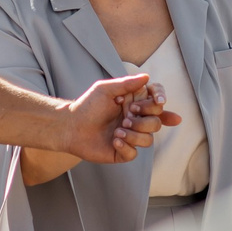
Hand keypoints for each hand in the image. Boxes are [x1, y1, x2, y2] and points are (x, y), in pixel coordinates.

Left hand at [60, 74, 179, 163]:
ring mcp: (130, 137)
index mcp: (134, 104)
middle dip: (143, 121)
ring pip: (148, 139)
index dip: (161, 99)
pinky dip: (126, 147)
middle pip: (156, 122)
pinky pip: (134, 153)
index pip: (156, 102)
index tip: (159, 101)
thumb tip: (147, 77)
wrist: (70, 127)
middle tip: (126, 116)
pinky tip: (114, 141)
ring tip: (117, 131)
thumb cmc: (87, 106)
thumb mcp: (105, 89)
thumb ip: (126, 83)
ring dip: (134, 135)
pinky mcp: (122, 152)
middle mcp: (135, 120)